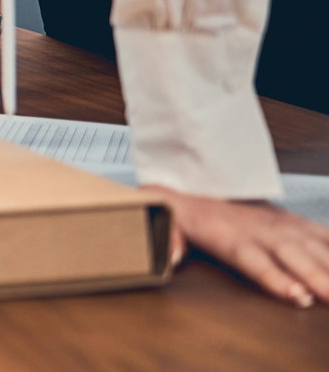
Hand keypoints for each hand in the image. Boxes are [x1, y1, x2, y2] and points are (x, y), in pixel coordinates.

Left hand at [150, 187, 328, 307]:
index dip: (276, 278)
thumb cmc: (187, 210)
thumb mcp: (166, 218)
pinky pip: (325, 236)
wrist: (202, 182)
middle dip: (318, 277)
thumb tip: (170, 257)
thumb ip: (168, 237)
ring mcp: (284, 226)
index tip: (298, 295)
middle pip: (294, 257)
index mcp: (232, 236)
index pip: (256, 260)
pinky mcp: (297, 224)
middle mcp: (263, 232)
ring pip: (316, 247)